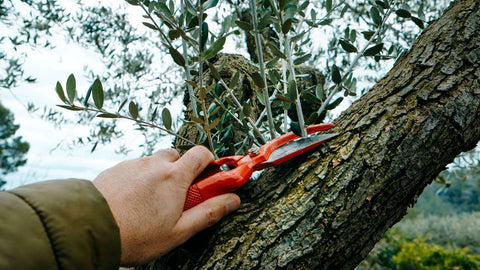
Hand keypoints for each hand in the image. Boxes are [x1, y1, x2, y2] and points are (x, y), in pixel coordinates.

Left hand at [93, 146, 240, 265]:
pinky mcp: (116, 169)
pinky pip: (135, 168)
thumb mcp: (179, 230)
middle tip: (179, 194)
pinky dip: (140, 178)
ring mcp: (133, 164)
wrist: (89, 229)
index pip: (201, 153)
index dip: (209, 162)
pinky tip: (133, 200)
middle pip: (177, 155)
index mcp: (175, 176)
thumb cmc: (135, 235)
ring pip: (154, 162)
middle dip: (182, 170)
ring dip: (159, 174)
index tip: (211, 177)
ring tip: (152, 201)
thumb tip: (233, 200)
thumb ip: (209, 212)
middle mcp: (154, 164)